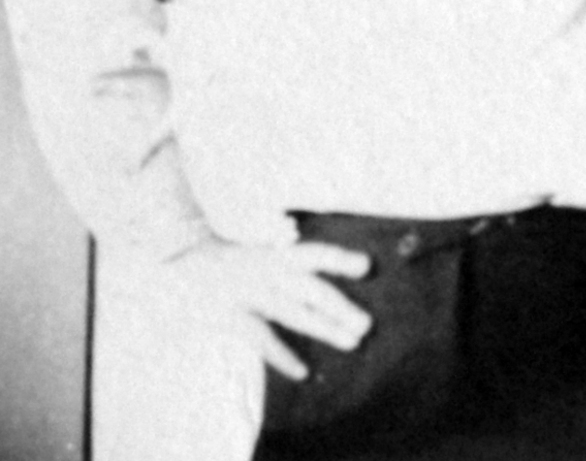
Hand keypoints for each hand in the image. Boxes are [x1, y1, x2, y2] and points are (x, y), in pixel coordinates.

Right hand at [163, 236, 372, 380]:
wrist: (177, 264)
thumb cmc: (233, 264)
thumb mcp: (263, 257)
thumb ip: (292, 268)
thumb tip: (329, 289)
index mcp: (276, 256)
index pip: (314, 254)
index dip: (340, 259)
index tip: (367, 266)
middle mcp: (267, 272)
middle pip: (310, 288)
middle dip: (339, 306)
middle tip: (367, 324)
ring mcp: (248, 293)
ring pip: (293, 312)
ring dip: (324, 328)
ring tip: (352, 342)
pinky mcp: (229, 316)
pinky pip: (261, 338)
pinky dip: (282, 355)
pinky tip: (303, 371)